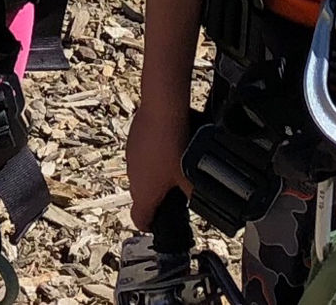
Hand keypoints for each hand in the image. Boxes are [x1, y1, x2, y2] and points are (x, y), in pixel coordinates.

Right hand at [127, 101, 191, 230]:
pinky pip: (143, 153)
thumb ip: (194, 193)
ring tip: (176, 164)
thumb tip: (204, 201)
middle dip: (159, 196)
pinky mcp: (134, 139)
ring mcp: (131, 156)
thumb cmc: (172, 144)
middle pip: (142, 196)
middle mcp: (133, 177)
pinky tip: (170, 145)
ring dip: (156, 173)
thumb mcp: (190, 175)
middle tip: (177, 190)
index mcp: (144, 193)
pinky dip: (154, 154)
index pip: (139, 220)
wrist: (162, 110)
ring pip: (142, 173)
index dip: (150, 225)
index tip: (160, 224)